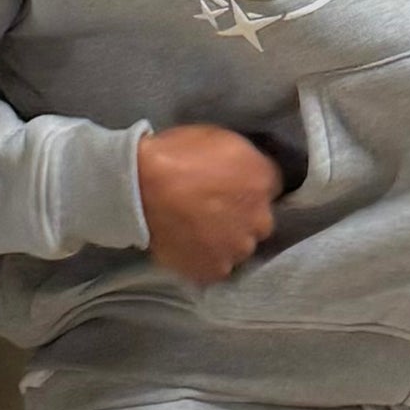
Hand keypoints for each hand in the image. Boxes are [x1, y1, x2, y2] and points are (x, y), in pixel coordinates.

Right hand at [136, 120, 285, 284]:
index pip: (270, 187)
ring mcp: (239, 248)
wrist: (139, 188)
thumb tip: (243, 172)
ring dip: (226, 240)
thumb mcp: (218, 138)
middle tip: (213, 210)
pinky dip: (206, 259)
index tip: (231, 187)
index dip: (248, 186)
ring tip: (197, 230)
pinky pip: (216, 266)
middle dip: (242, 216)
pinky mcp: (215, 270)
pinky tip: (189, 246)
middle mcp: (261, 218)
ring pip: (239, 246)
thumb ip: (242, 159)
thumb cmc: (174, 155)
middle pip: (260, 220)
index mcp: (263, 179)